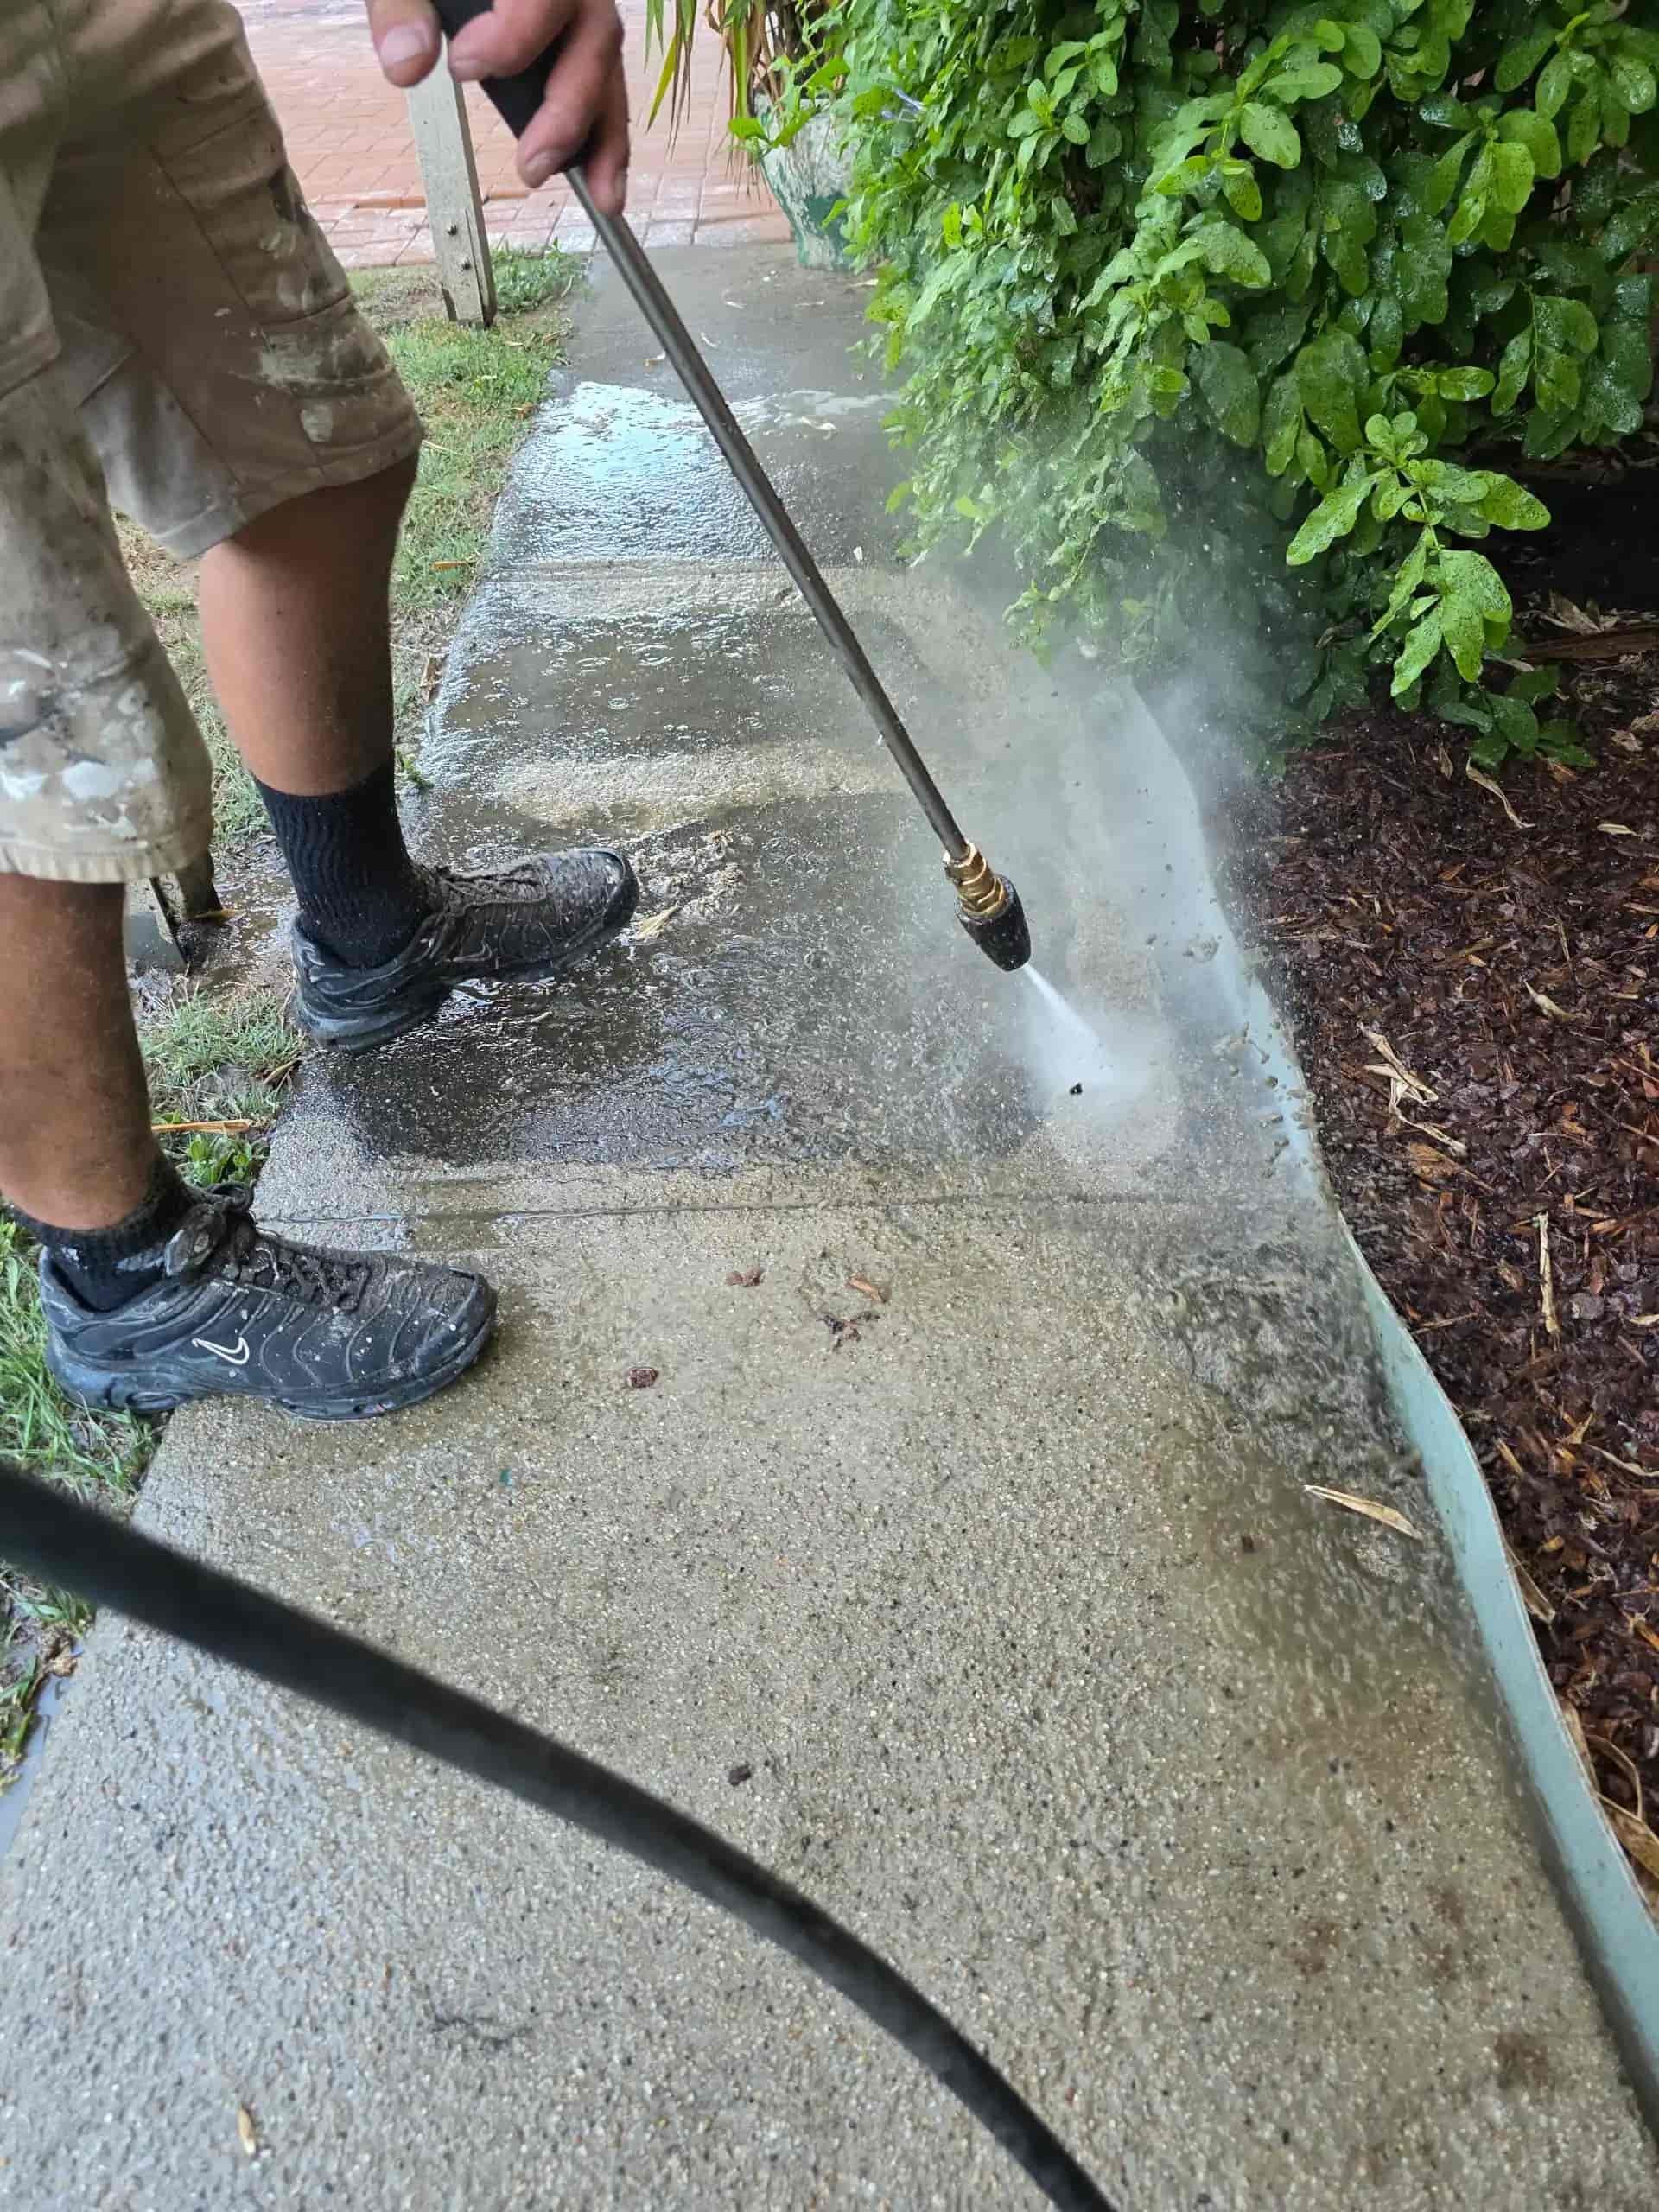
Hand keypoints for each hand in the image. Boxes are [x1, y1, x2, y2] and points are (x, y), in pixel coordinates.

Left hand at [364, 0, 629, 213]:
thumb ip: (402, 7)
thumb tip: (406, 66)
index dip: (514, 36)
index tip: (465, 67)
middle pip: (594, 40)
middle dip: (567, 111)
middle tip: (532, 165)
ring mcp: (587, 13)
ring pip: (608, 72)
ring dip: (604, 140)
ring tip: (601, 198)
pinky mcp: (584, 44)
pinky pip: (607, 92)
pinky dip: (606, 142)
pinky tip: (604, 189)